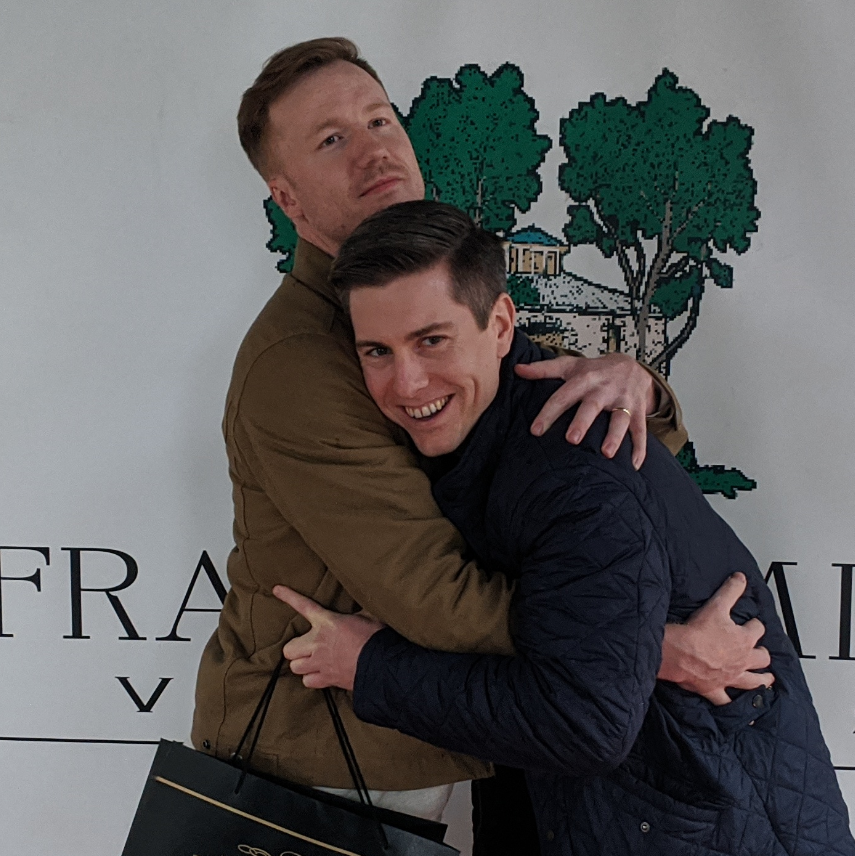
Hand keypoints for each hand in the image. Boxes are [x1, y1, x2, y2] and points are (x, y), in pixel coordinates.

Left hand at [273, 585, 383, 690]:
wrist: (382, 665)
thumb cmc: (376, 638)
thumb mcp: (369, 616)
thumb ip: (358, 612)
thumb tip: (362, 604)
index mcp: (328, 622)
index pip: (304, 605)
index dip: (289, 596)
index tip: (276, 589)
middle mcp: (319, 643)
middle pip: (289, 649)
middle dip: (295, 649)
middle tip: (306, 647)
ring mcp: (321, 663)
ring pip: (295, 667)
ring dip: (302, 664)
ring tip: (312, 661)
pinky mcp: (327, 680)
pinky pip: (308, 682)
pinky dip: (312, 679)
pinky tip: (320, 674)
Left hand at [515, 352, 656, 468]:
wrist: (632, 365)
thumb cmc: (594, 370)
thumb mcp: (569, 366)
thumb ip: (543, 369)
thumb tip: (517, 369)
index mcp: (584, 379)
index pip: (563, 396)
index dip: (549, 412)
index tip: (536, 430)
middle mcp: (604, 389)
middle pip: (592, 406)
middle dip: (583, 422)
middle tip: (571, 439)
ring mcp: (624, 400)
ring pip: (620, 419)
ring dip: (614, 436)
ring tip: (606, 454)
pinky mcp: (639, 410)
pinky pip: (641, 430)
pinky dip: (639, 448)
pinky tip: (634, 465)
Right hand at [658, 572, 773, 704]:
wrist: (679, 652)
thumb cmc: (696, 631)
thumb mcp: (716, 605)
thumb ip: (731, 590)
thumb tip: (741, 578)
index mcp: (742, 639)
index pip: (757, 629)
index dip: (755, 625)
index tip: (752, 624)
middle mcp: (741, 660)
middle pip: (761, 657)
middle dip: (763, 655)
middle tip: (763, 654)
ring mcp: (730, 677)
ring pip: (753, 681)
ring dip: (761, 680)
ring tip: (767, 681)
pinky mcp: (716, 690)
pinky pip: (729, 704)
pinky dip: (739, 709)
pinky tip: (749, 716)